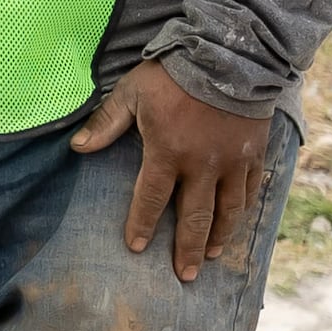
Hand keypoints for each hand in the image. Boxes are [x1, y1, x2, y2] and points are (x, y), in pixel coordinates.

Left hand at [72, 58, 272, 282]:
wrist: (229, 55)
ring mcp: (232, 162)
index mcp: (168, 152)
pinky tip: (238, 222)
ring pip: (228, 210)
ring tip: (213, 257)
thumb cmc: (172, 74)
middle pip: (195, 218)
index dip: (142, 224)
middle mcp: (202, 165)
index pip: (151, 199)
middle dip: (188, 249)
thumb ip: (106, 123)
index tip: (136, 247)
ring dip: (220, 237)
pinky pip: (250, 190)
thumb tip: (77, 147)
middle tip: (185, 275)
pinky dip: (244, 210)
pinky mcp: (254, 154)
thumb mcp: (132, 93)